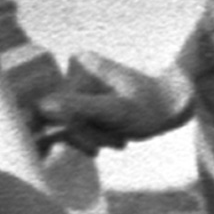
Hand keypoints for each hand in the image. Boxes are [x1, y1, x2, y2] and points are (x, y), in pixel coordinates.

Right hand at [18, 49, 192, 150]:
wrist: (171, 105)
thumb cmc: (150, 107)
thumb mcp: (115, 111)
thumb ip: (79, 107)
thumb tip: (42, 107)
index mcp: (80, 65)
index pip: (56, 107)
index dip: (72, 131)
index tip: (95, 147)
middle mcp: (74, 71)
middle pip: (60, 117)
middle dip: (87, 135)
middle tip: (118, 141)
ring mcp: (77, 86)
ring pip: (67, 125)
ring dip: (93, 138)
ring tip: (120, 139)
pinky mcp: (81, 99)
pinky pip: (74, 125)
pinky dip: (93, 137)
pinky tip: (112, 139)